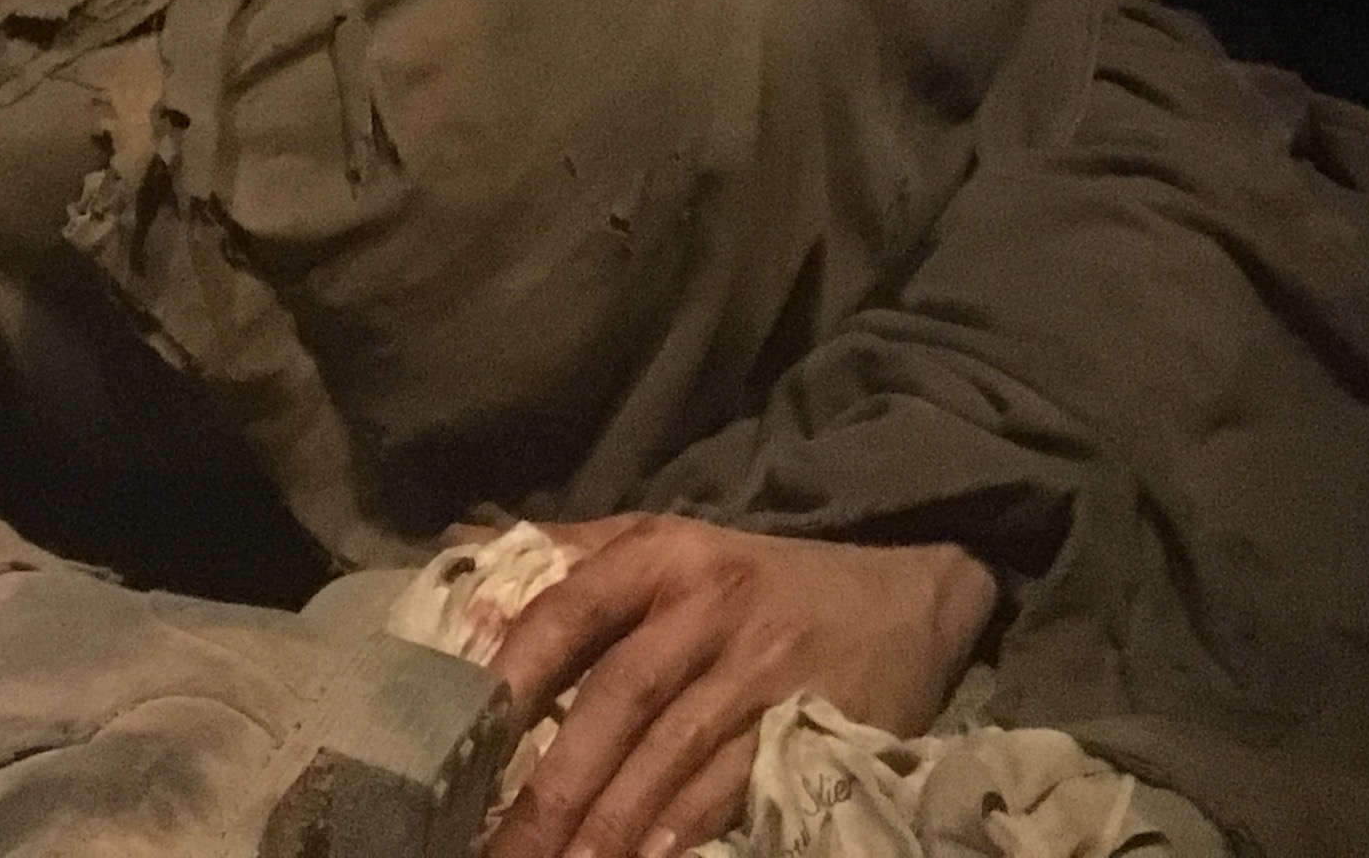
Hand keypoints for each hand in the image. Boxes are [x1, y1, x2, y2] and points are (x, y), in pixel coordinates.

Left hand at [483, 516, 997, 857]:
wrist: (906, 598)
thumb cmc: (760, 581)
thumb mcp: (672, 542)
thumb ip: (573, 551)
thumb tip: (462, 549)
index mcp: (662, 555)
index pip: (573, 606)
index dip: (517, 668)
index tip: (463, 735)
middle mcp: (708, 605)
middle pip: (618, 695)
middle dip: (555, 781)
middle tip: (501, 844)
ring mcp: (760, 668)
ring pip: (670, 750)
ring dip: (610, 821)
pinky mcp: (805, 722)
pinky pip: (732, 784)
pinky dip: (683, 828)